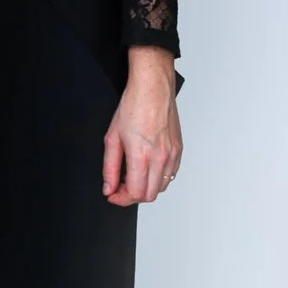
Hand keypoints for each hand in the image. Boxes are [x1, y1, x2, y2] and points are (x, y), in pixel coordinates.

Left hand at [104, 46, 181, 205]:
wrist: (153, 88)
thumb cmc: (133, 106)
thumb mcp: (112, 138)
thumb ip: (109, 167)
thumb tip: (108, 187)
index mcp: (142, 155)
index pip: (135, 193)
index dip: (121, 199)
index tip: (113, 194)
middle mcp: (161, 157)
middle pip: (150, 195)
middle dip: (132, 196)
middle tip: (120, 186)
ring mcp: (173, 154)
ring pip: (162, 187)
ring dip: (146, 187)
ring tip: (132, 176)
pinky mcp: (179, 150)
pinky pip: (170, 174)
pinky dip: (157, 178)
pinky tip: (146, 167)